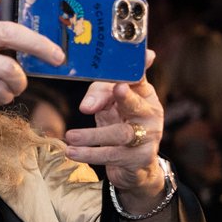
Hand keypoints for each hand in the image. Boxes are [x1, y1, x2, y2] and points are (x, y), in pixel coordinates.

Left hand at [64, 49, 166, 208]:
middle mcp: (150, 113)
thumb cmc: (119, 122)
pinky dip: (90, 154)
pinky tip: (72, 152)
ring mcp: (148, 137)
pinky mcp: (139, 158)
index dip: (138, 67)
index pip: (138, 78)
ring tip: (71, 136)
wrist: (134, 163)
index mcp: (144, 94)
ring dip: (93, 135)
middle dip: (127, 97)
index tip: (140, 58)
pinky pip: (112, 155)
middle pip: (137, 104)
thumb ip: (98, 95)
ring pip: (121, 134)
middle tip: (118, 88)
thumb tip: (86, 107)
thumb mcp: (108, 103)